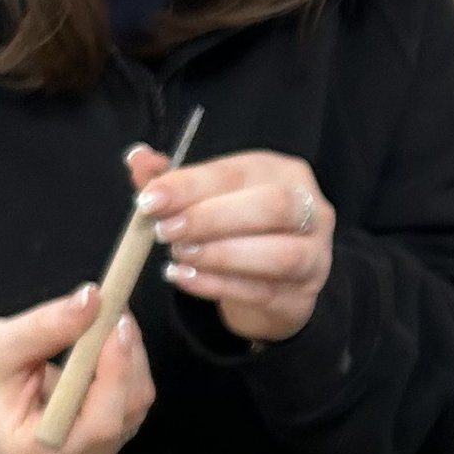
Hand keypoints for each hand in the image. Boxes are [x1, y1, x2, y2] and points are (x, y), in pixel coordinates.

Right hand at [0, 285, 154, 453]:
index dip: (117, 372)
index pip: (99, 423)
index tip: (117, 320)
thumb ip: (46, 326)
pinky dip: (122, 371)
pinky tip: (107, 342)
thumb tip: (93, 299)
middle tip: (116, 308)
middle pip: (124, 415)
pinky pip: (123, 407)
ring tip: (110, 318)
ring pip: (131, 409)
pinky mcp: (93, 445)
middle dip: (126, 358)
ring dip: (128, 361)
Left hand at [131, 140, 332, 343]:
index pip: (237, 172)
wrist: (273, 284)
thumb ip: (175, 180)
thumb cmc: (239, 230)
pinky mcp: (302, 295)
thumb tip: (139, 158)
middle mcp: (310, 208)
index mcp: (282, 172)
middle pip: (271, 207)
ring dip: (220, 255)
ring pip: (278, 254)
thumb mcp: (208, 199)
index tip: (150, 199)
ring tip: (178, 256)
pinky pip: (263, 291)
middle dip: (211, 218)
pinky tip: (185, 279)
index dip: (191, 185)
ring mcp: (314, 254)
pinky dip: (219, 286)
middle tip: (165, 231)